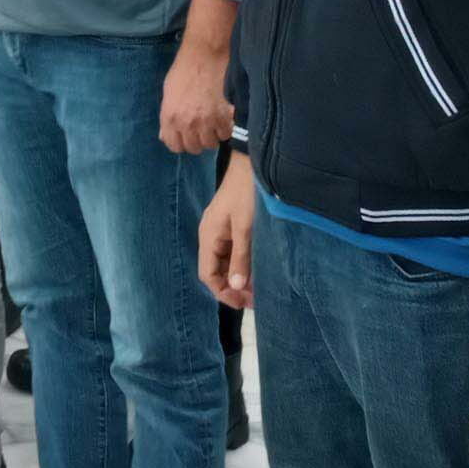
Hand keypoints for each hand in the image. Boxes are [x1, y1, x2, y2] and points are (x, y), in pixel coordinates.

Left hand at [159, 36, 234, 154]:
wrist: (204, 55)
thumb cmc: (184, 70)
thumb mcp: (168, 93)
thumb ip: (167, 116)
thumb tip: (165, 135)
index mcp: (169, 117)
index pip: (174, 146)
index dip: (181, 143)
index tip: (187, 137)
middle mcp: (186, 123)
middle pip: (194, 148)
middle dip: (197, 140)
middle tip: (202, 129)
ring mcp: (205, 122)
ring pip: (211, 144)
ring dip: (212, 136)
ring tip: (214, 124)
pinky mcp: (223, 116)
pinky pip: (225, 134)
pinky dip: (225, 129)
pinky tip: (223, 119)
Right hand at [198, 157, 255, 306]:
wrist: (253, 164)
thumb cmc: (247, 195)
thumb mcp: (245, 228)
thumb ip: (241, 258)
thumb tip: (236, 287)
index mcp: (209, 237)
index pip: (208, 274)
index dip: (223, 292)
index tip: (243, 303)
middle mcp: (211, 236)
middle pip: (217, 271)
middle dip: (234, 287)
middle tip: (257, 298)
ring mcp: (221, 231)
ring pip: (226, 263)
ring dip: (240, 276)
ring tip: (260, 287)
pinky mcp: (232, 226)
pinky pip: (234, 252)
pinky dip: (244, 264)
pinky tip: (258, 269)